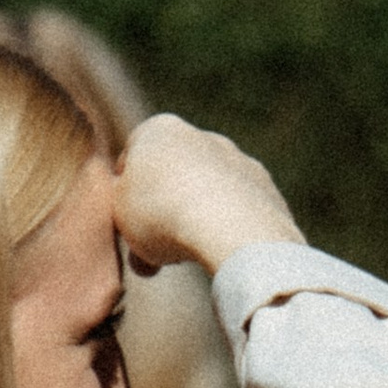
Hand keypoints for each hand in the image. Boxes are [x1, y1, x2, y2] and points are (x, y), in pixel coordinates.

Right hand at [114, 115, 304, 275]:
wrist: (233, 228)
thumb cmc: (162, 215)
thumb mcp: (118, 213)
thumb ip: (122, 207)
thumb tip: (137, 216)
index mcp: (160, 130)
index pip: (132, 160)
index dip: (123, 197)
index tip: (125, 228)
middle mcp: (204, 137)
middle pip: (173, 179)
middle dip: (162, 214)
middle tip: (151, 255)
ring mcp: (241, 163)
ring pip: (208, 197)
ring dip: (195, 225)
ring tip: (184, 258)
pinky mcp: (268, 193)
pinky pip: (239, 216)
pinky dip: (228, 234)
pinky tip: (220, 256)